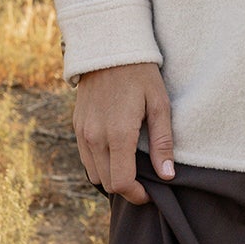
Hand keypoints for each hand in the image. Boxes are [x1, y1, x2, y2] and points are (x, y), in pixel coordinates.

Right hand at [73, 63, 174, 204]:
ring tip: (131, 166)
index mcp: (117, 134)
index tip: (150, 193)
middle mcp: (94, 137)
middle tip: (144, 181)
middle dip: (126, 187)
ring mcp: (82, 132)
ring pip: (94, 173)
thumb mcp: (159, 105)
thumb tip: (167, 175)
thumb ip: (162, 143)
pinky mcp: (77, 126)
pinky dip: (100, 163)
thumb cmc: (141, 75)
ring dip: (111, 176)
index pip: (121, 183)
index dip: (137, 195)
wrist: (109, 48)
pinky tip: (116, 152)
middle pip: (107, 182)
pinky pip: (85, 157)